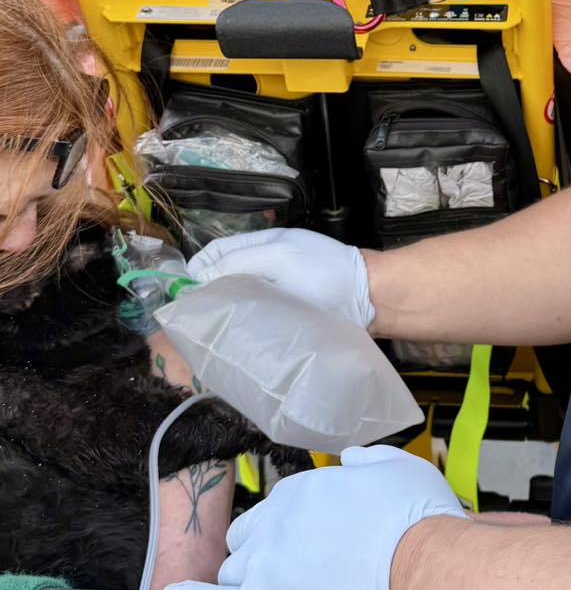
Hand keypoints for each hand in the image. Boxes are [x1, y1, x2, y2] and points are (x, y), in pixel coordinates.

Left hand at [161, 446, 466, 589]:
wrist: (427, 571)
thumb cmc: (419, 518)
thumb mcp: (400, 468)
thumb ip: (369, 459)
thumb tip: (350, 458)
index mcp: (305, 488)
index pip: (279, 508)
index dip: (296, 527)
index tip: (316, 541)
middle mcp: (277, 520)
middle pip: (246, 537)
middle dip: (261, 550)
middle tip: (294, 570)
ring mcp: (267, 564)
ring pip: (233, 572)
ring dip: (247, 580)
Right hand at [187, 228, 374, 327]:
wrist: (370, 300)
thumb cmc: (325, 273)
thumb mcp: (279, 257)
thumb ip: (238, 261)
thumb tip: (198, 275)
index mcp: (263, 247)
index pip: (217, 253)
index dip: (197, 270)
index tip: (181, 295)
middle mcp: (266, 269)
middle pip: (224, 280)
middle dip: (205, 296)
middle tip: (188, 321)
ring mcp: (275, 294)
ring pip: (237, 302)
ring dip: (221, 315)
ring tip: (204, 334)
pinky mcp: (284, 318)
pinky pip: (253, 321)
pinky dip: (239, 329)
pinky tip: (230, 342)